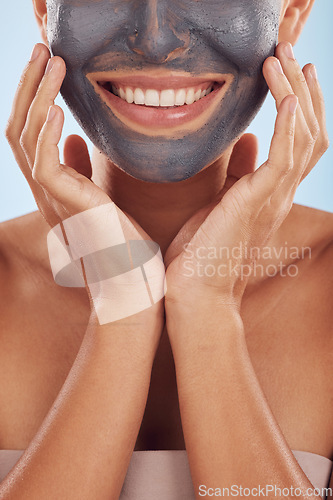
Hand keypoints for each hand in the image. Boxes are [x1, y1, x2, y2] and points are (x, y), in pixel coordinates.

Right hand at [5, 43, 165, 330]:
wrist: (134, 286)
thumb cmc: (125, 246)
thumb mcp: (101, 200)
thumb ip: (81, 170)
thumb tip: (72, 140)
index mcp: (54, 189)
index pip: (30, 135)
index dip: (34, 98)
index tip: (50, 66)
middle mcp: (46, 192)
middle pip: (19, 129)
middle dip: (28, 86)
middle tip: (43, 49)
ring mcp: (52, 200)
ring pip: (25, 138)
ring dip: (36, 96)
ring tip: (51, 60)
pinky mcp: (67, 207)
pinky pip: (42, 163)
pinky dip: (45, 132)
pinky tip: (59, 107)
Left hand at [164, 41, 328, 308]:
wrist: (196, 291)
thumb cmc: (204, 251)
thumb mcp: (223, 203)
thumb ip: (240, 172)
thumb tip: (246, 141)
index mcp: (272, 193)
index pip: (300, 142)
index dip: (302, 106)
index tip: (292, 75)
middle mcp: (281, 193)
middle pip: (310, 132)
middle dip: (303, 88)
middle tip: (291, 51)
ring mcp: (274, 198)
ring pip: (303, 137)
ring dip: (296, 93)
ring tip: (282, 57)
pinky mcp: (258, 202)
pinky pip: (286, 158)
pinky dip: (291, 126)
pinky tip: (288, 97)